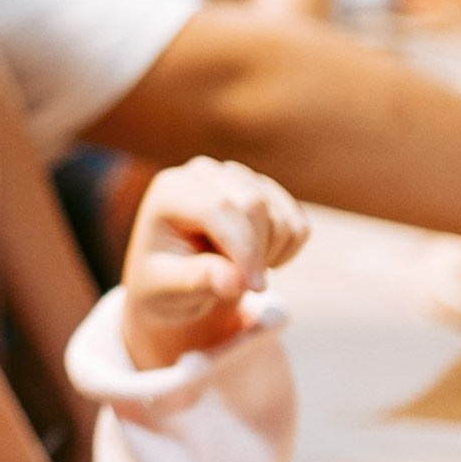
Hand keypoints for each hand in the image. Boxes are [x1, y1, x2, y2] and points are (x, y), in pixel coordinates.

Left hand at [119, 156, 308, 368]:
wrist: (176, 279)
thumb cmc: (164, 282)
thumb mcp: (169, 288)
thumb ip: (197, 280)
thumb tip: (233, 282)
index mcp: (171, 190)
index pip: (218, 207)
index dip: (242, 248)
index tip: (250, 287)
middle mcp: (202, 173)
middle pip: (255, 203)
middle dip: (257, 251)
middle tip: (245, 286)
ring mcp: (235, 176)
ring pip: (279, 214)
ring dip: (271, 253)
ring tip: (241, 273)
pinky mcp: (262, 189)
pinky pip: (296, 221)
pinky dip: (288, 250)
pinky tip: (260, 261)